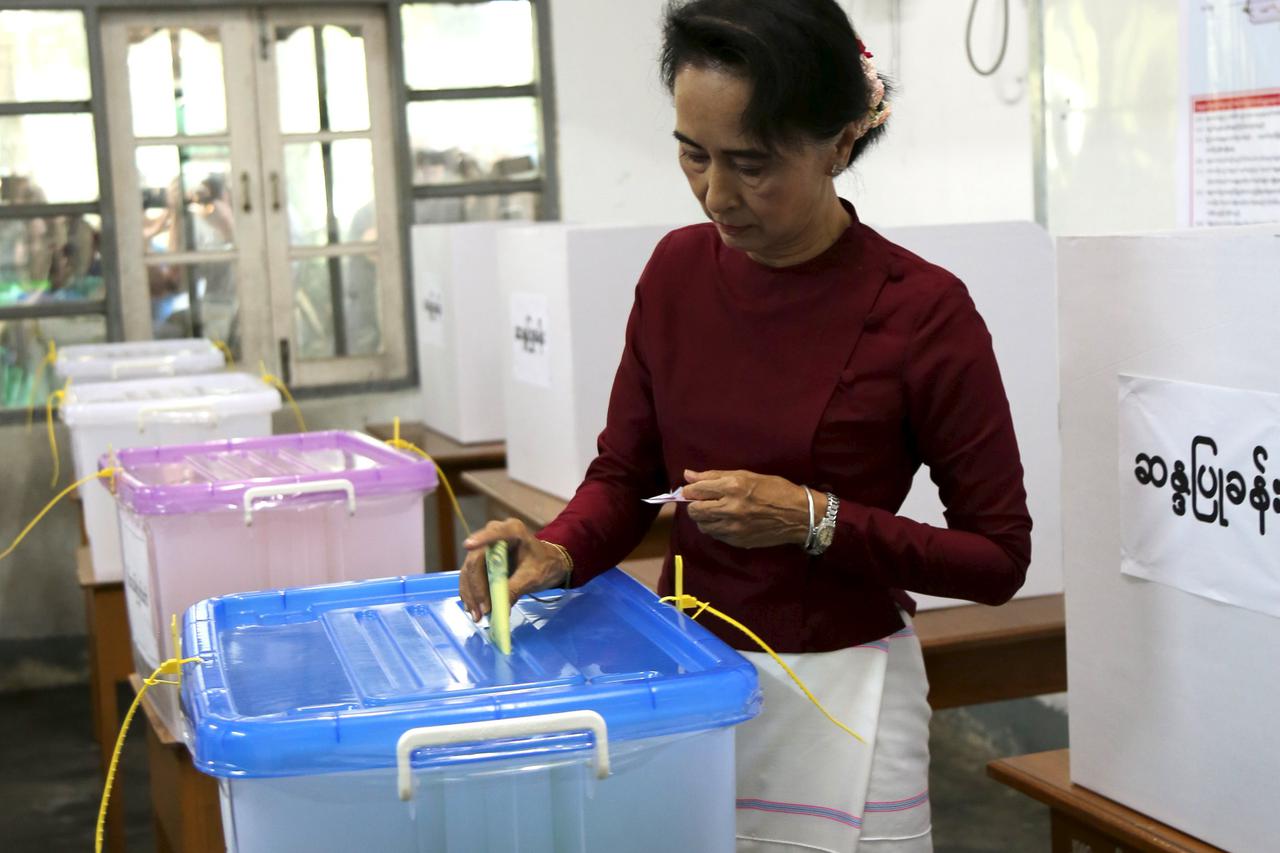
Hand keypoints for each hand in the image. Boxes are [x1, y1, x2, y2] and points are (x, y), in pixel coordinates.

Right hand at [458, 519, 570, 621]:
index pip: (494, 534)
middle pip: (476, 560)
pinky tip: (474, 609)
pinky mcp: (480, 562)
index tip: (468, 545)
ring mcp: (484, 548)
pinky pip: (470, 578)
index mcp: (512, 530)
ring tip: (477, 615)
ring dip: (471, 595)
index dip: (480, 539)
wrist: (547, 564)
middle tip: (482, 610)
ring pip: (469, 571)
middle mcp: (493, 535)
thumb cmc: (544, 564)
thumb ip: (516, 588)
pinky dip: (472, 594)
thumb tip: (499, 608)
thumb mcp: (533, 577)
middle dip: (476, 587)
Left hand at [682, 468, 811, 548]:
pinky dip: (715, 528)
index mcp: (733, 486)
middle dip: (694, 505)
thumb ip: (715, 476)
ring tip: (715, 512)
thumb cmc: (775, 489)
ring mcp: (733, 527)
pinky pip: (715, 535)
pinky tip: (726, 521)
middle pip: (695, 511)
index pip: (697, 490)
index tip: (691, 490)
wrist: (799, 515)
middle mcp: (730, 508)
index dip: (689, 490)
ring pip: (702, 525)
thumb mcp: (747, 475)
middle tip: (702, 502)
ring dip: (704, 518)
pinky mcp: (737, 541)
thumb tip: (688, 475)